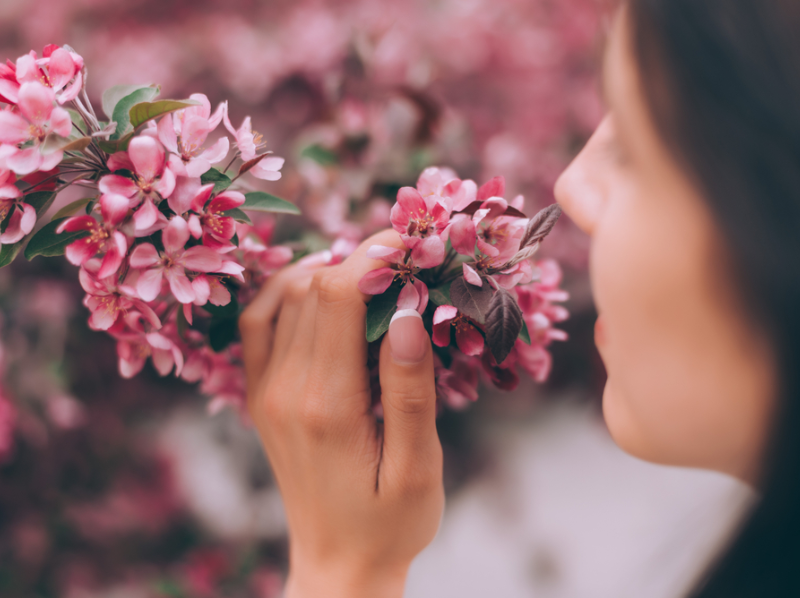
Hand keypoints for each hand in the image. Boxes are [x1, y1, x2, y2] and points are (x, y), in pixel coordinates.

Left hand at [239, 230, 444, 597]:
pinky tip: (315, 282)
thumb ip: (410, 391)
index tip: (413, 240)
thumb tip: (408, 314)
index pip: (341, 296)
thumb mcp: (418, 466)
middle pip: (315, 289)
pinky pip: (259, 323)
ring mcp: (267, 391)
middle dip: (362, 257)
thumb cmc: (390, 522)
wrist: (338, 564)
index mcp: (328, 405)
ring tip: (375, 269)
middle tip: (406, 252)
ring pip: (287, 297)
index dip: (375, 254)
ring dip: (329, 270)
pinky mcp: (261, 396)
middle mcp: (286, 389)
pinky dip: (283, 290)